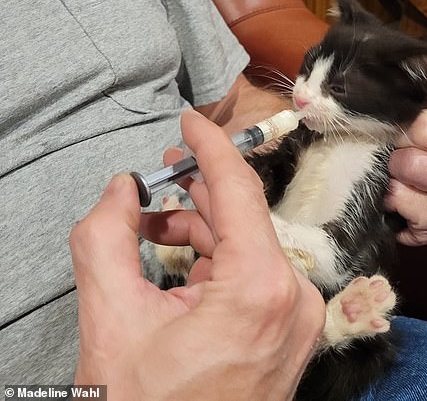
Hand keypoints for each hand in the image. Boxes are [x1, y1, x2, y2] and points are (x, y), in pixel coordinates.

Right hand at [71, 110, 324, 400]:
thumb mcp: (111, 319)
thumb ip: (105, 238)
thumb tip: (120, 190)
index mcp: (261, 288)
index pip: (238, 190)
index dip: (211, 146)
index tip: (190, 121)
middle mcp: (292, 298)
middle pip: (242, 215)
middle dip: (196, 189)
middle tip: (159, 172)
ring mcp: (297, 317)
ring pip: (246, 242)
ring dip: (200, 224)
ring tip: (152, 221)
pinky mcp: (290, 329)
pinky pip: (252, 270)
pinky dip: (215, 256)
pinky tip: (179, 255)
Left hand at [385, 36, 426, 245]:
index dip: (417, 97)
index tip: (412, 107)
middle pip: (425, 126)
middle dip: (399, 133)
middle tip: (397, 140)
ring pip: (412, 164)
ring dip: (394, 166)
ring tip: (398, 168)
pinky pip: (409, 203)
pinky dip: (394, 197)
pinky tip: (398, 193)